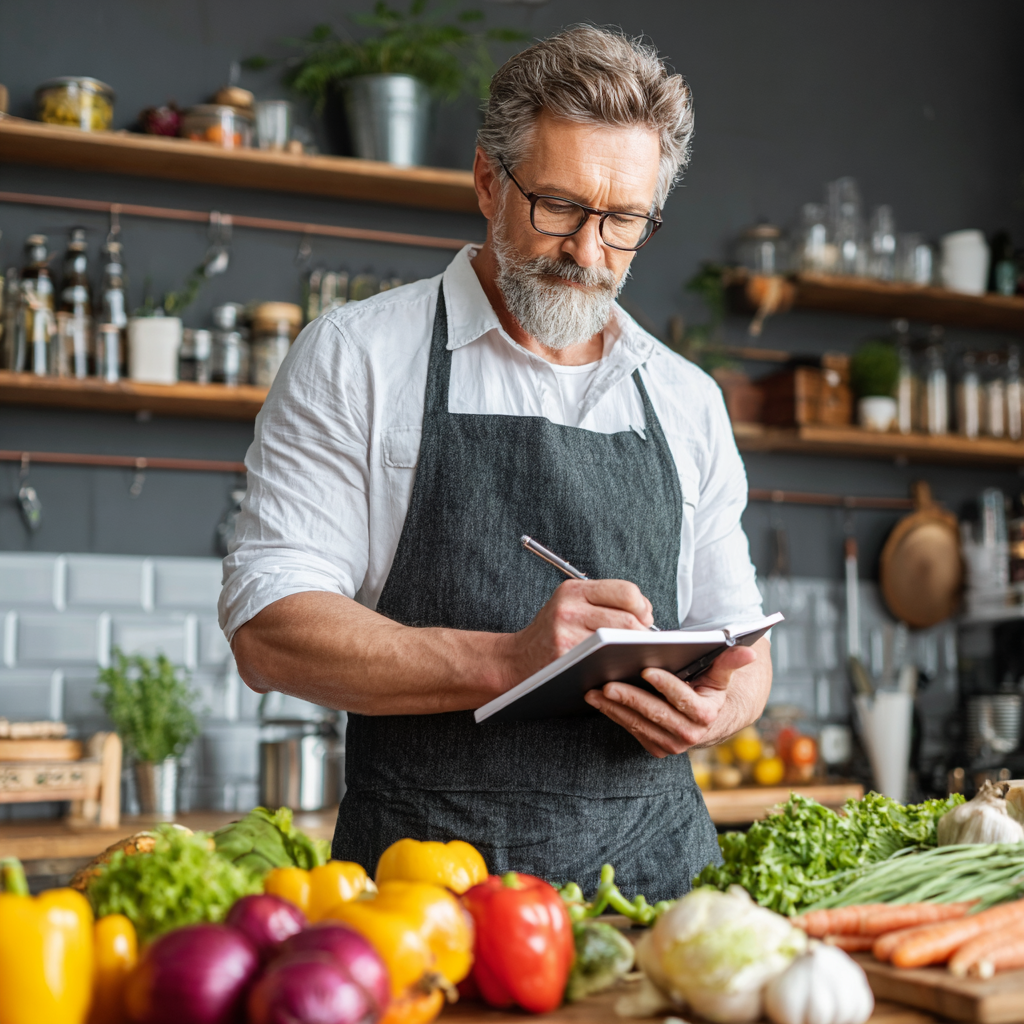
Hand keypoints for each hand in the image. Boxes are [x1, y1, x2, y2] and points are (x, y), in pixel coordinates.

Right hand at [499, 578, 652, 687]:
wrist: (517, 659)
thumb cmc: (551, 633)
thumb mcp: (570, 604)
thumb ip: (603, 602)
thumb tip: (645, 613)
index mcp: (574, 590)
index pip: (626, 591)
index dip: (643, 606)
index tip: (644, 617)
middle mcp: (568, 608)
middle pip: (627, 619)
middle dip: (642, 633)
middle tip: (642, 641)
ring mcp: (566, 634)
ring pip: (619, 640)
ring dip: (634, 649)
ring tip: (632, 651)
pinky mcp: (566, 658)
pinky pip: (605, 661)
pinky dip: (618, 663)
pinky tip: (617, 664)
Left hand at [584, 644, 758, 756]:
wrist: (709, 720)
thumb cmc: (710, 687)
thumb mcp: (720, 674)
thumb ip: (729, 662)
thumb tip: (749, 652)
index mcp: (707, 714)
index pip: (685, 700)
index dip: (666, 686)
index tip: (647, 671)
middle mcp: (690, 735)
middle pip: (657, 714)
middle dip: (631, 699)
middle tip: (608, 684)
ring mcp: (672, 744)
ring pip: (640, 725)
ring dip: (616, 710)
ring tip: (595, 693)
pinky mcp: (656, 747)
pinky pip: (633, 731)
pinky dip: (615, 717)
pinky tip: (600, 703)